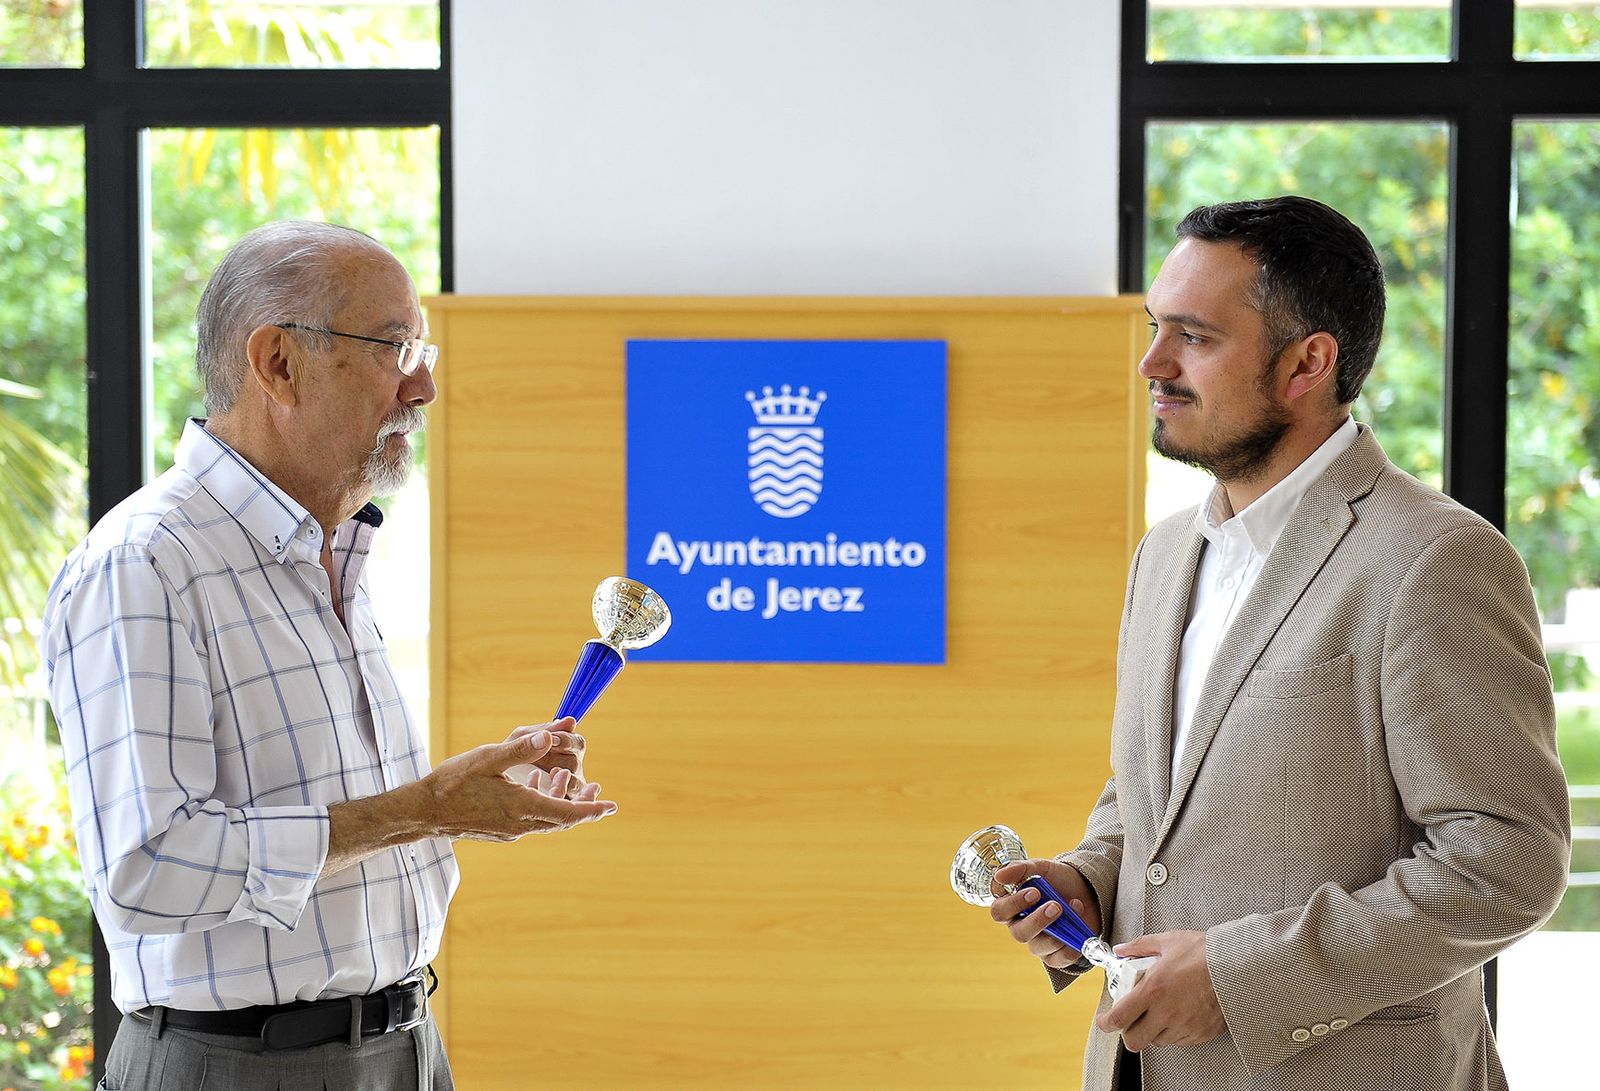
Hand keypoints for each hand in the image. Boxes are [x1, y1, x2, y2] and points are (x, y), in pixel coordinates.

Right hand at [421, 729, 615, 839]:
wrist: (423, 812)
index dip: (592, 809)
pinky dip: (541, 804)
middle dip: (583, 806)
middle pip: (562, 820)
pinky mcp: (499, 831)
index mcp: (521, 807)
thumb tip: (551, 736)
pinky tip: (534, 783)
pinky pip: (530, 821)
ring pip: (546, 821)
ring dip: (560, 802)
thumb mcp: (488, 758)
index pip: (568, 813)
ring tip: (565, 775)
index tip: (612, 806)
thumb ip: (522, 748)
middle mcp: (519, 825)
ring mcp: (509, 831)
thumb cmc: (453, 782)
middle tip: (600, 791)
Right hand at [988, 859, 1100, 970]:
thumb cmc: (1057, 879)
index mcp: (1011, 906)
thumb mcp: (1040, 868)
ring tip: (1072, 910)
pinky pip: (1058, 959)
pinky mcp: (1055, 955)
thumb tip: (999, 876)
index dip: (1014, 904)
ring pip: (1038, 947)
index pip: (999, 911)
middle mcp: (1021, 926)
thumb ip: (1020, 869)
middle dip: (1038, 920)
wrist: (1086, 889)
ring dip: (1057, 932)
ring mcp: (1038, 942)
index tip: (1034, 892)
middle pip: (1019, 933)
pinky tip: (1078, 931)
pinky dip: (1070, 947)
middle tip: (1055, 905)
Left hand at [1095, 930, 1224, 1050]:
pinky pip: (1179, 1041)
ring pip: (1157, 1042)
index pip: (1119, 1018)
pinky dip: (1173, 1032)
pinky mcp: (1200, 1034)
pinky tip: (1178, 1014)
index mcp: (1153, 991)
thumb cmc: (1204, 953)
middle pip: (1134, 1041)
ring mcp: (1184, 1026)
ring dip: (1152, 1031)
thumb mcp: (1167, 941)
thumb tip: (1121, 949)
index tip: (1104, 1020)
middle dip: (1128, 1032)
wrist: (1238, 965)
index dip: (1106, 1023)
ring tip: (1159, 1011)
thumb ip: (1139, 946)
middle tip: (1132, 1019)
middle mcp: (1166, 1013)